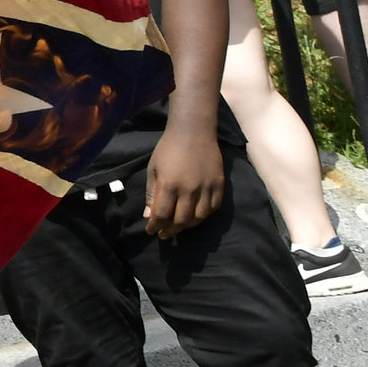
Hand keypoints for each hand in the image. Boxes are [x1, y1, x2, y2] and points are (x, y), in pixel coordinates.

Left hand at [145, 122, 224, 237]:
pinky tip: (195, 218)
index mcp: (169, 185)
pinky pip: (213, 208)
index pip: (162, 215)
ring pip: (199, 218)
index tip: (151, 231)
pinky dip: (204, 216)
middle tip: (164, 234)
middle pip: (181, 220)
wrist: (193, 132)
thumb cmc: (168, 149)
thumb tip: (149, 216)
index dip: (155, 226)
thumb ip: (151, 194)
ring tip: (178, 228)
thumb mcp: (153, 169)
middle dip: (170, 231)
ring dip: (187, 227)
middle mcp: (189, 189)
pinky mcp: (219, 184)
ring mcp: (206, 187)